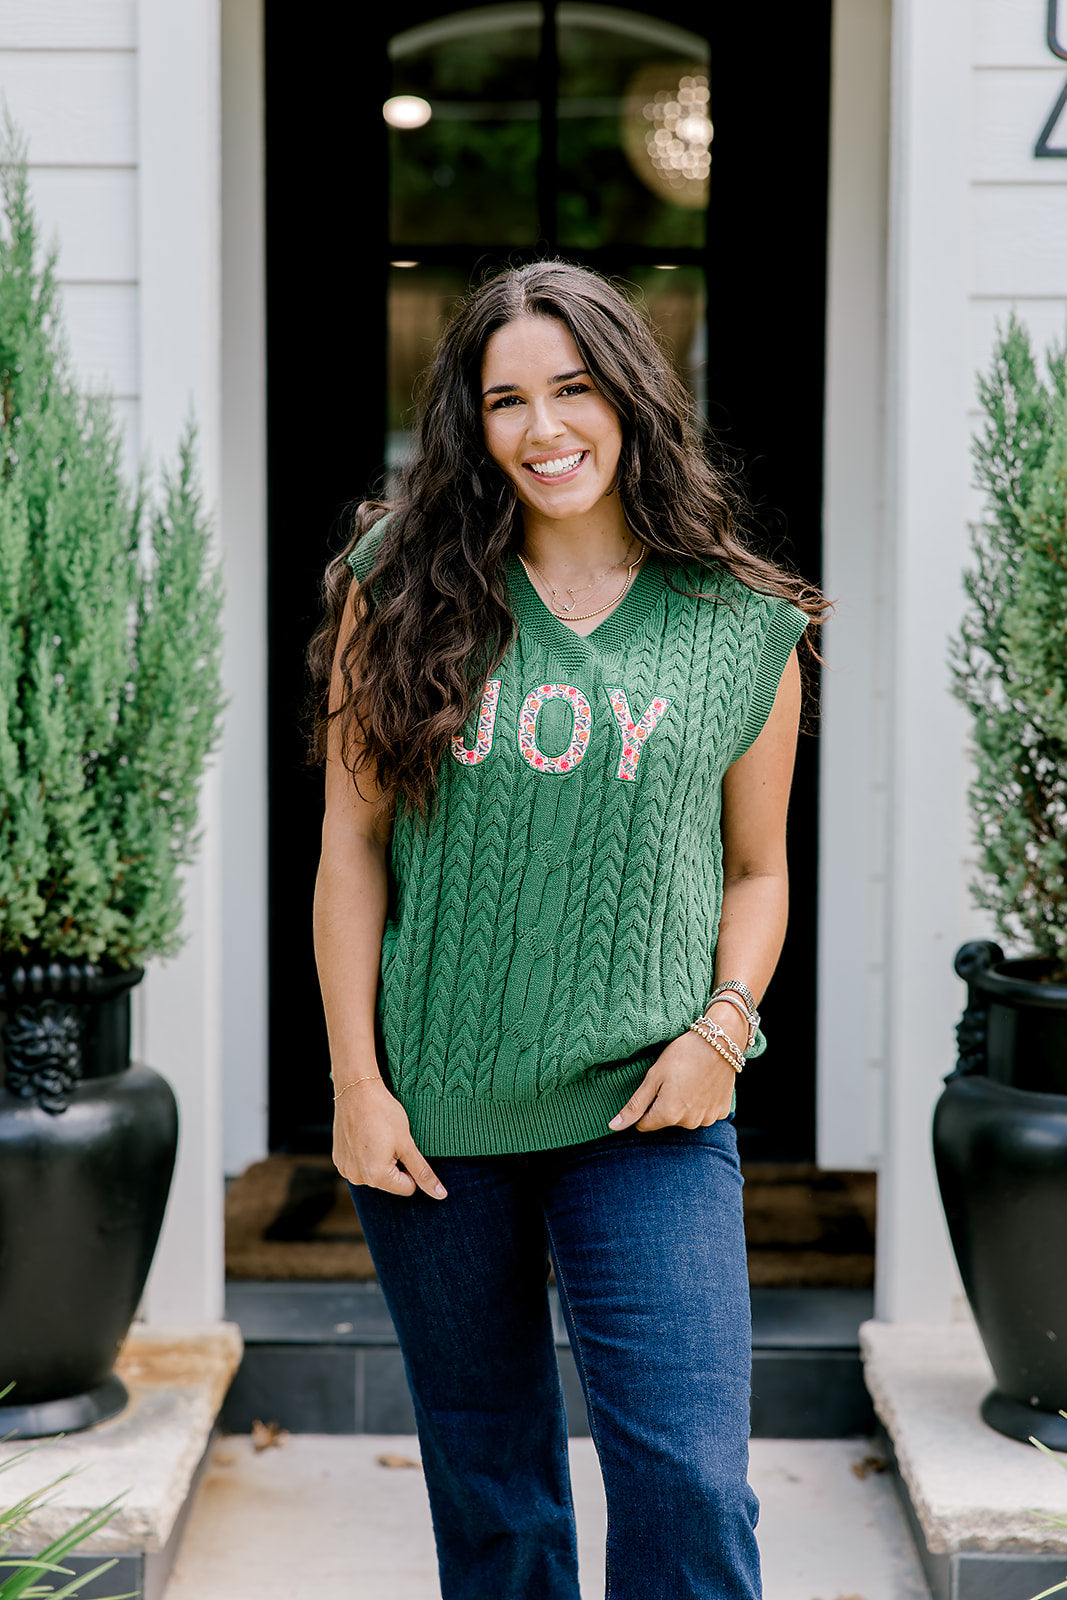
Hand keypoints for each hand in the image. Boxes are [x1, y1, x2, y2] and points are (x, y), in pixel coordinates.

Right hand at [332, 1077, 446, 1198]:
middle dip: (394, 1163)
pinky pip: (360, 1165)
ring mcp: (345, 1169)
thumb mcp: (407, 1144)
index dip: (411, 1167)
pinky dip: (366, 1154)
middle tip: (388, 1138)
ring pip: (375, 1173)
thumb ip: (422, 1172)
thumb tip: (440, 1194)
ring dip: (380, 1159)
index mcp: (376, 1177)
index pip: (407, 1187)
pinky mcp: (338, 1159)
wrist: (356, 1090)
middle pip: (390, 1182)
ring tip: (376, 1135)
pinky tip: (365, 1135)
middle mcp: (357, 1178)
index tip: (403, 1145)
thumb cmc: (384, 1114)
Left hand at [608, 1002, 747, 1131]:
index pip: (644, 1124)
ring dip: (684, 1104)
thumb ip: (634, 1105)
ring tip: (689, 1079)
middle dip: (665, 1104)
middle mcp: (689, 1122)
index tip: (653, 1087)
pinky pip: (705, 1112)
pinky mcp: (722, 1112)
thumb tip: (614, 1127)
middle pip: (666, 1120)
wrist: (720, 1042)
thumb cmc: (682, 1055)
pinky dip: (702, 1102)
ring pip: (686, 1117)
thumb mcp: (653, 1077)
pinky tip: (703, 1083)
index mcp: (668, 1114)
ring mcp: (708, 1118)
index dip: (644, 1106)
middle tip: (672, 1079)